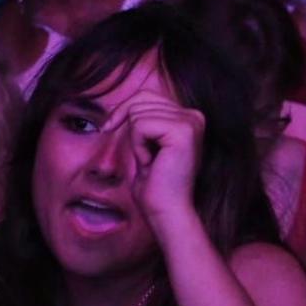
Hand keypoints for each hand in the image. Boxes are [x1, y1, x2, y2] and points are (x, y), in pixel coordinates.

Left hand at [121, 97, 206, 239]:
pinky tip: (152, 162)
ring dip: (135, 140)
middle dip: (128, 125)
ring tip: (151, 160)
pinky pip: (140, 124)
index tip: (110, 129)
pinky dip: (138, 146)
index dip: (124, 111)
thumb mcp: (146, 143)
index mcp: (189, 117)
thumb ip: (143, 120)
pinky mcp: (182, 131)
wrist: (166, 210)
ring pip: (138, 111)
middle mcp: (195, 116)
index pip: (146, 95)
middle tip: (142, 155)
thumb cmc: (154, 184)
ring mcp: (191, 122)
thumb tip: (123, 103)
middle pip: (141, 98)